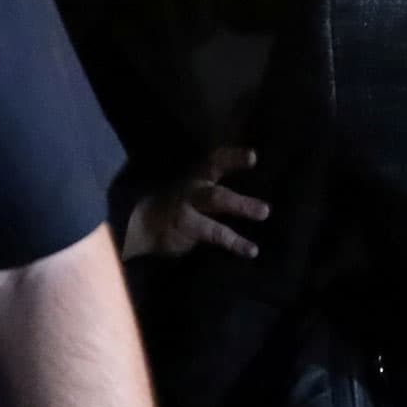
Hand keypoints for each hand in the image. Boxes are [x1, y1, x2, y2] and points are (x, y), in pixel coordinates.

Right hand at [124, 148, 268, 260]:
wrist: (141, 223)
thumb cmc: (178, 204)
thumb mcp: (194, 190)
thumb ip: (217, 188)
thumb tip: (256, 191)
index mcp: (197, 177)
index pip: (215, 162)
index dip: (233, 159)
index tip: (254, 157)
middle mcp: (193, 191)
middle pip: (216, 193)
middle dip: (239, 199)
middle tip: (265, 208)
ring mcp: (187, 210)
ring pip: (214, 207)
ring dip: (240, 208)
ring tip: (264, 213)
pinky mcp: (186, 229)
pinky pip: (213, 234)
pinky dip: (235, 242)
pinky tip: (252, 250)